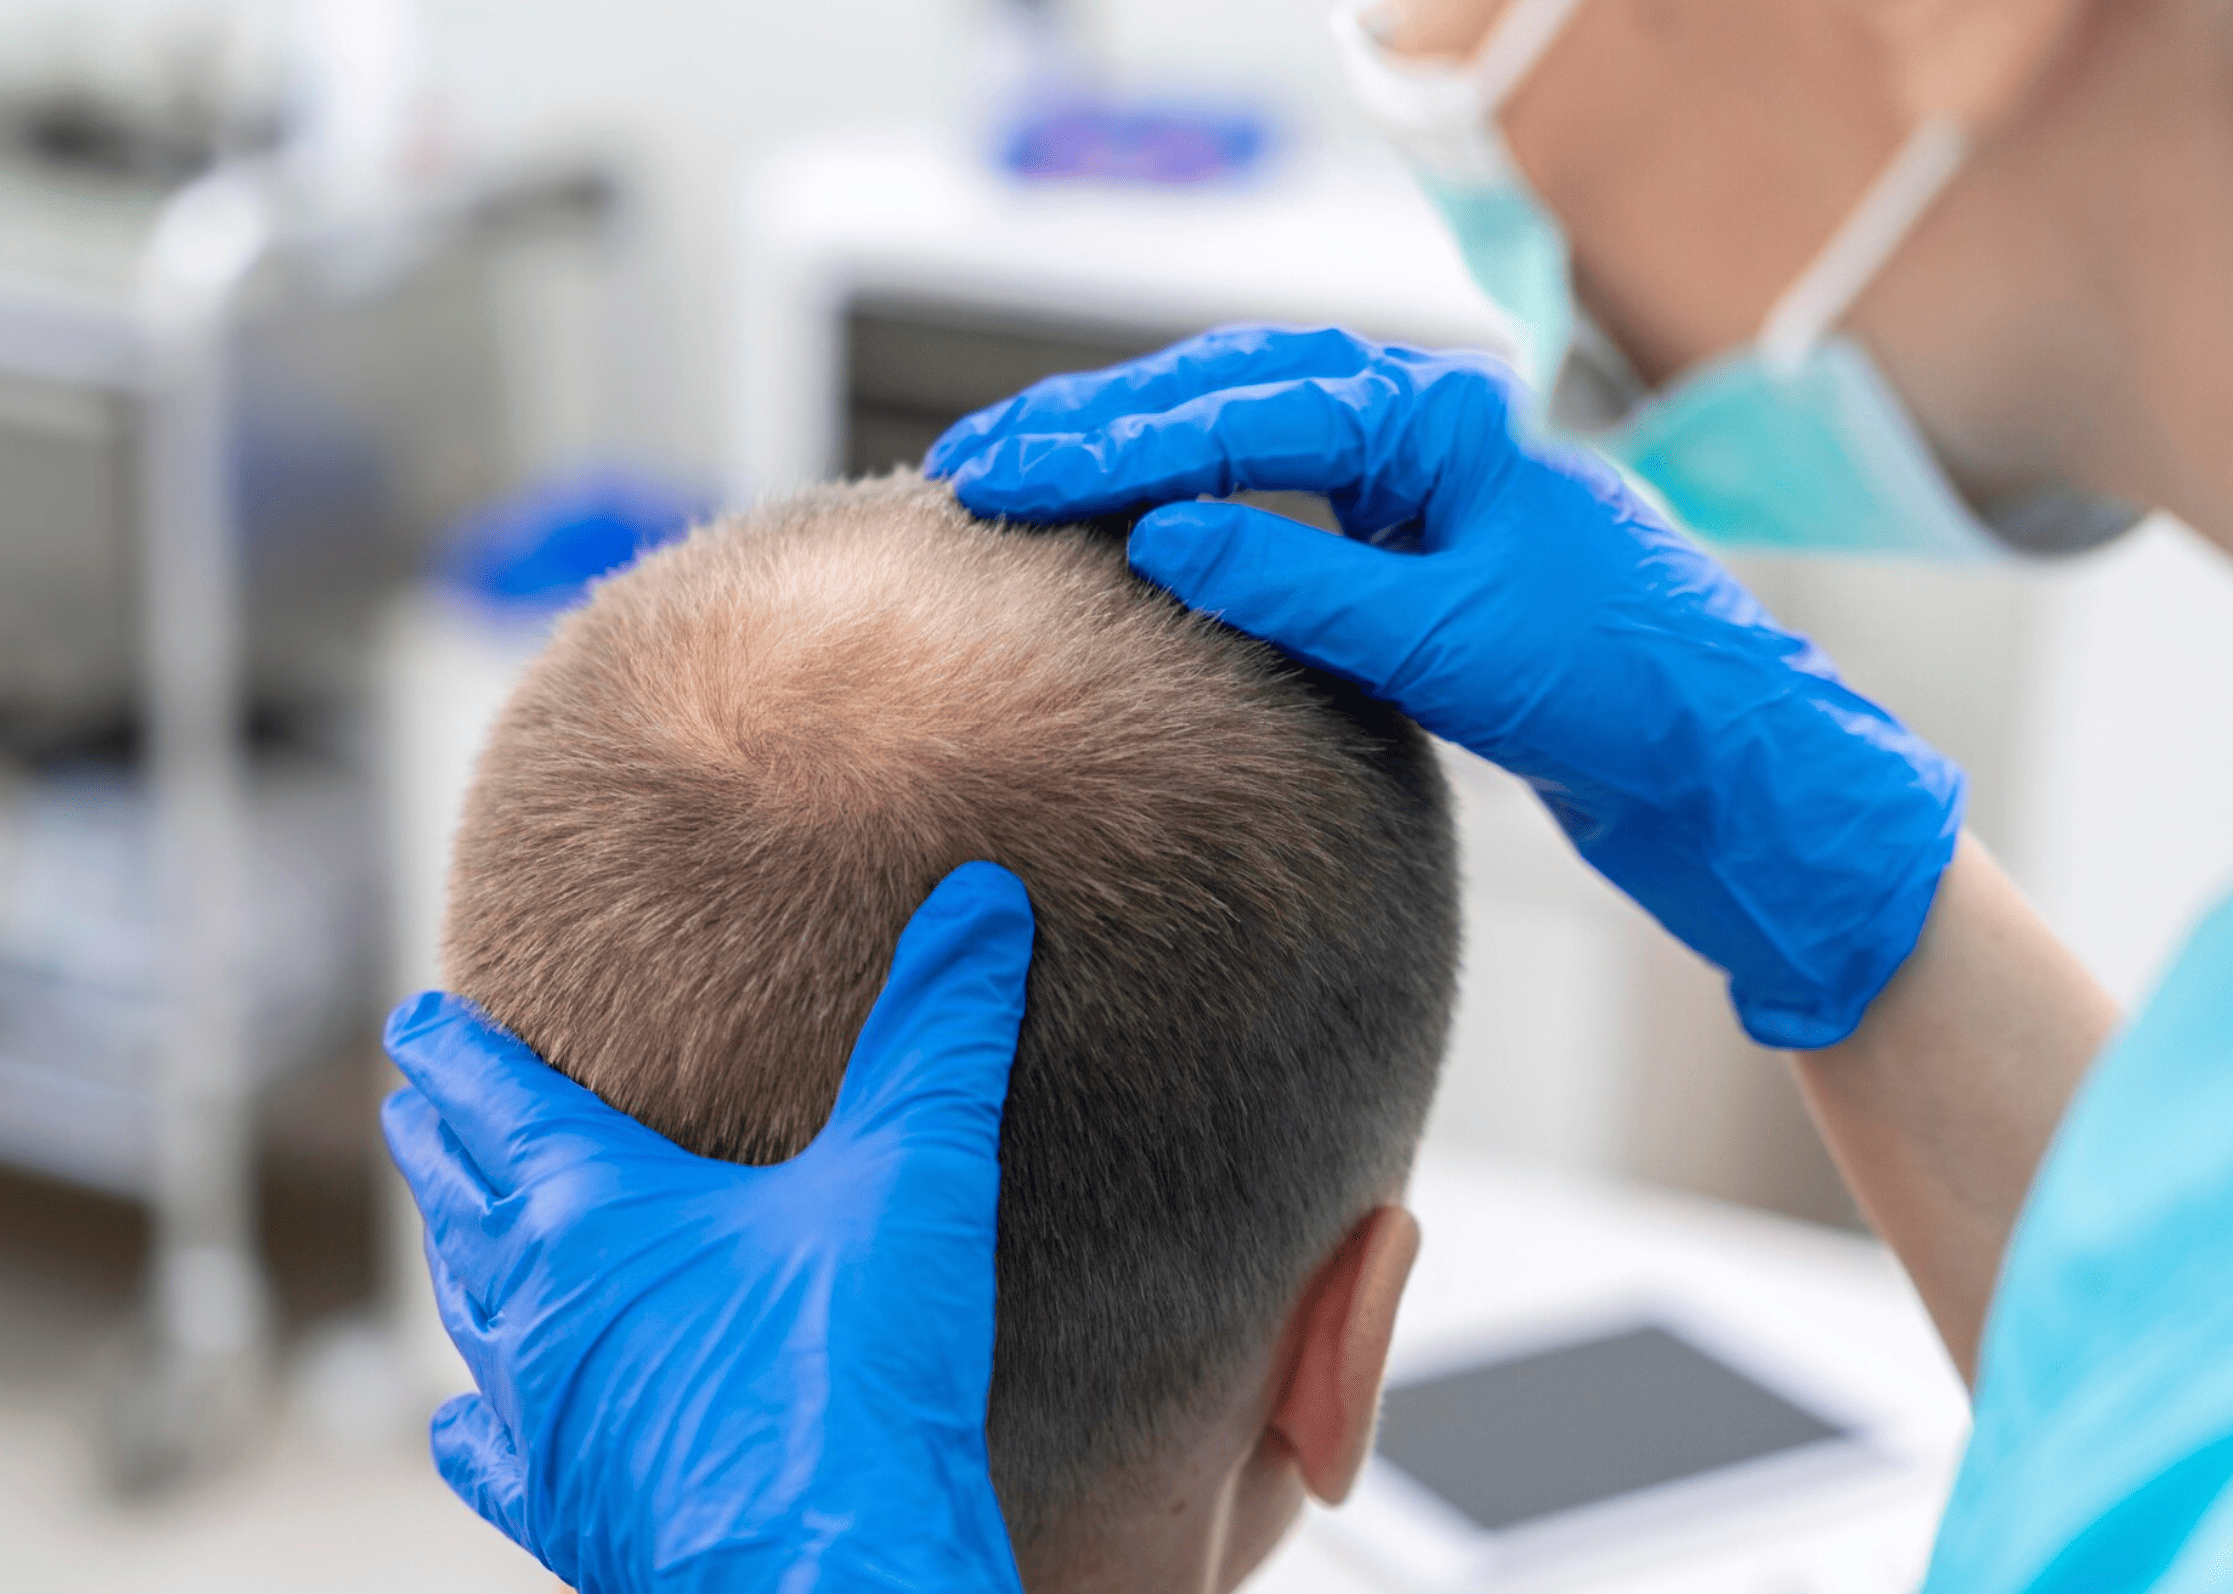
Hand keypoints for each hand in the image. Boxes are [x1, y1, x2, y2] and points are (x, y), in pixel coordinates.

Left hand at [380, 863, 1034, 1593]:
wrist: (837, 1575)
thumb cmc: (857, 1375)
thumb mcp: (913, 1175)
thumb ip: (940, 1030)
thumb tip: (980, 899)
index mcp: (590, 1214)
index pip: (495, 1101)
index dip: (455, 1053)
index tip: (419, 1021)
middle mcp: (535, 1311)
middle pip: (461, 1200)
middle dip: (443, 1143)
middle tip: (417, 1105)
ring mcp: (542, 1419)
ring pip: (469, 1315)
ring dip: (458, 1257)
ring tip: (454, 1224)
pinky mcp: (568, 1512)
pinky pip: (492, 1453)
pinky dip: (474, 1420)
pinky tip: (463, 1419)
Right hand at [929, 326, 1962, 1048]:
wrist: (1731, 769)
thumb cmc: (1620, 694)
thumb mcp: (1446, 642)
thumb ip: (1302, 581)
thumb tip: (1158, 537)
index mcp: (1439, 421)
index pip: (1236, 412)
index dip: (1105, 444)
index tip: (998, 472)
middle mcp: (1423, 432)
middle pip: (1225, 396)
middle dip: (1096, 428)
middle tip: (975, 461)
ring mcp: (1415, 488)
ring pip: (1243, 441)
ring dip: (1132, 458)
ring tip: (1020, 480)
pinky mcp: (1409, 553)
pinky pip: (1275, 503)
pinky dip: (1191, 510)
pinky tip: (1125, 534)